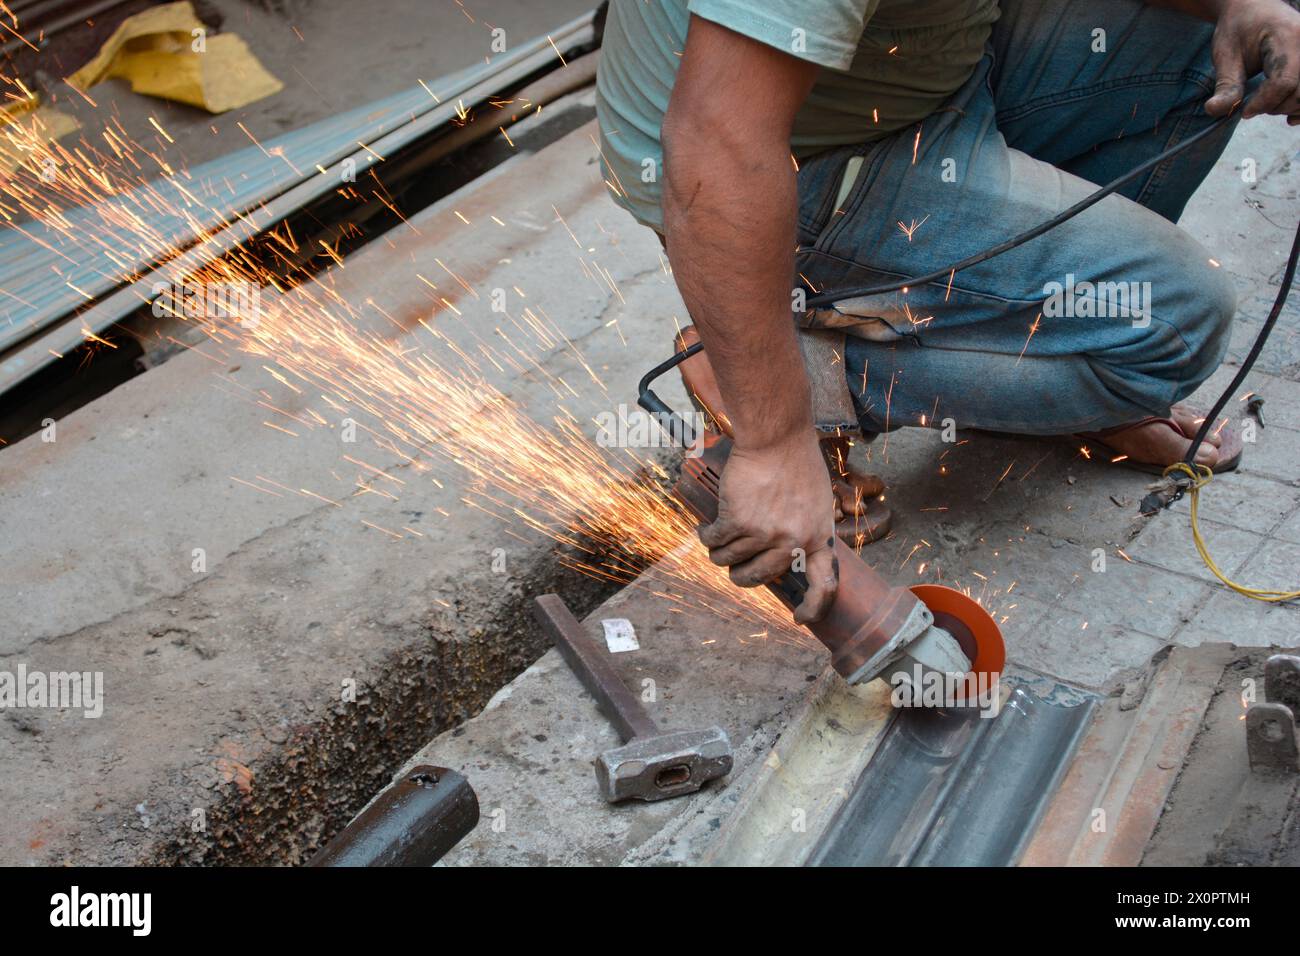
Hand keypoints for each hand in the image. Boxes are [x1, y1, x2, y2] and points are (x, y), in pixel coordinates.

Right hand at [698, 430, 838, 624]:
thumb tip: (793, 556)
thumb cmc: (797, 462)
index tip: (799, 618)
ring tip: (715, 540)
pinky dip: (706, 537)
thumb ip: (807, 530)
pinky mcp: (738, 522)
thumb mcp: (817, 501)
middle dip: (740, 574)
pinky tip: (705, 529)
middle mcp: (793, 542)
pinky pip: (714, 542)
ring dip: (718, 553)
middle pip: (759, 577)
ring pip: (730, 560)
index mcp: (818, 537)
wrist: (776, 437)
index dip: (813, 608)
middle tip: (734, 565)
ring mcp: (764, 534)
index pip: (824, 586)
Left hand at [1206, 0, 1299, 120]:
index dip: (1263, 103)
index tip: (1244, 111)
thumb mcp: (1226, 54)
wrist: (1254, 9)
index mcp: (1287, 37)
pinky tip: (1287, 114)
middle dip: (1274, 107)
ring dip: (1288, 107)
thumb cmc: (1239, 29)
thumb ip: (1225, 85)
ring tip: (1266, 102)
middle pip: (1299, 92)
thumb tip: (1215, 110)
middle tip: (1252, 104)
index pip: (1283, 82)